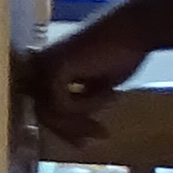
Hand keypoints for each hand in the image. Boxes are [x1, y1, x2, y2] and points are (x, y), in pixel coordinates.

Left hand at [20, 20, 147, 147]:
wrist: (135, 28)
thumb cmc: (122, 53)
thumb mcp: (96, 87)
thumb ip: (78, 102)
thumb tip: (68, 129)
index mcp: (44, 67)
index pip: (44, 106)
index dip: (63, 127)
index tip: (85, 143)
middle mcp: (37, 64)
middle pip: (44, 111)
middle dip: (71, 129)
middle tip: (99, 137)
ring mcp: (43, 65)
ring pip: (52, 112)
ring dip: (82, 120)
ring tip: (106, 117)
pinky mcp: (54, 68)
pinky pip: (63, 105)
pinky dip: (89, 104)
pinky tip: (110, 92)